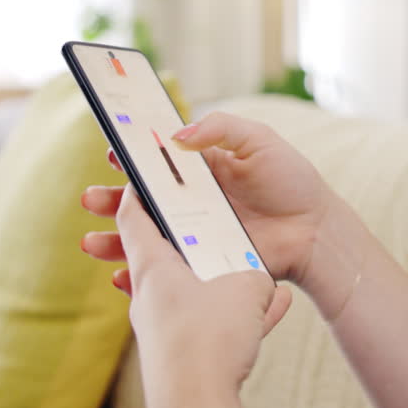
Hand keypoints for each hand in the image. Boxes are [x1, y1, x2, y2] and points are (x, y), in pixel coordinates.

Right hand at [82, 111, 361, 315]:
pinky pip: (165, 270)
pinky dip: (140, 276)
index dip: (132, 158)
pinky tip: (121, 278)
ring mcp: (195, 234)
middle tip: (90, 200)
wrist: (317, 232)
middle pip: (141, 202)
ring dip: (114, 241)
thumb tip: (177, 133)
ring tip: (90, 244)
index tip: (112, 154)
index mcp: (202, 169)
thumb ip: (222, 129)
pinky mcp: (203, 263)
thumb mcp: (261, 142)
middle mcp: (192, 201)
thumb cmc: (292, 181)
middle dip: (111, 201)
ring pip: (145, 238)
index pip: (157, 162)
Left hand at [112, 184, 290, 407]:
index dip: (138, 190)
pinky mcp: (181, 356)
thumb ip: (252, 270)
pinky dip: (237, 315)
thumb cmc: (212, 338)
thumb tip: (258, 280)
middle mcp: (150, 296)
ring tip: (260, 278)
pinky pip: (212, 324)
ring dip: (224, 281)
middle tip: (210, 220)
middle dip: (193, 238)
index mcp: (153, 268)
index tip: (147, 173)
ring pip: (195, 291)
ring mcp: (163, 328)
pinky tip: (274, 311)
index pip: (133, 216)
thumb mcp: (247, 286)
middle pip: (166, 253)